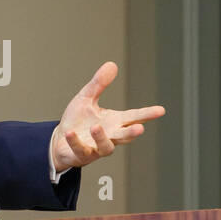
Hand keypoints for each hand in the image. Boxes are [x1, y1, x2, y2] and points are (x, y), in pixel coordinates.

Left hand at [50, 62, 164, 171]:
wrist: (60, 140)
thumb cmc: (77, 121)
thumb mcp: (87, 98)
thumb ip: (99, 84)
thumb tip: (112, 64)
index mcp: (114, 121)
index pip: (133, 117)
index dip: (147, 114)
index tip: (160, 110)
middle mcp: (109, 136)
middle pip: (125, 136)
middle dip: (132, 133)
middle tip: (139, 128)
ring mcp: (96, 148)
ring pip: (106, 147)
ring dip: (102, 138)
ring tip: (96, 127)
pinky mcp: (82, 155)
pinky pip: (81, 150)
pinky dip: (75, 141)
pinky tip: (70, 132)